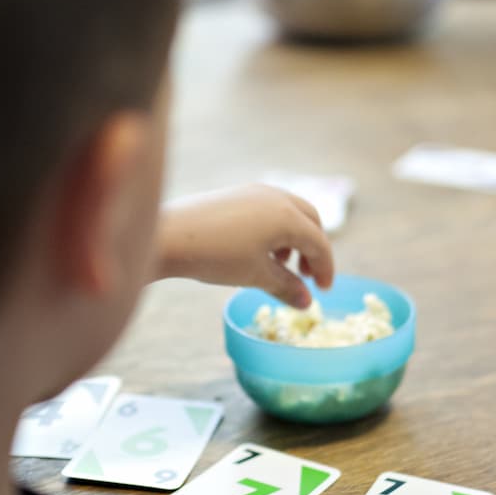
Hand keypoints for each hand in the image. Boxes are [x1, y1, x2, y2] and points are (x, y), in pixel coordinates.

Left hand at [155, 184, 334, 307]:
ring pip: (290, 212)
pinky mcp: (237, 194)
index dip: (326, 268)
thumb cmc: (216, 256)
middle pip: (310, 221)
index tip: (323, 291)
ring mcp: (256, 191)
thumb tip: (307, 303)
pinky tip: (260, 250)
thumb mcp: (256, 275)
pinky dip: (276, 230)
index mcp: (288, 216)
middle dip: (314, 249)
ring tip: (282, 265)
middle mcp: (277, 196)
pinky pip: (270, 209)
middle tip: (307, 276)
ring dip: (295, 239)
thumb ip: (286, 287)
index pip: (319, 242)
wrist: (169, 236)